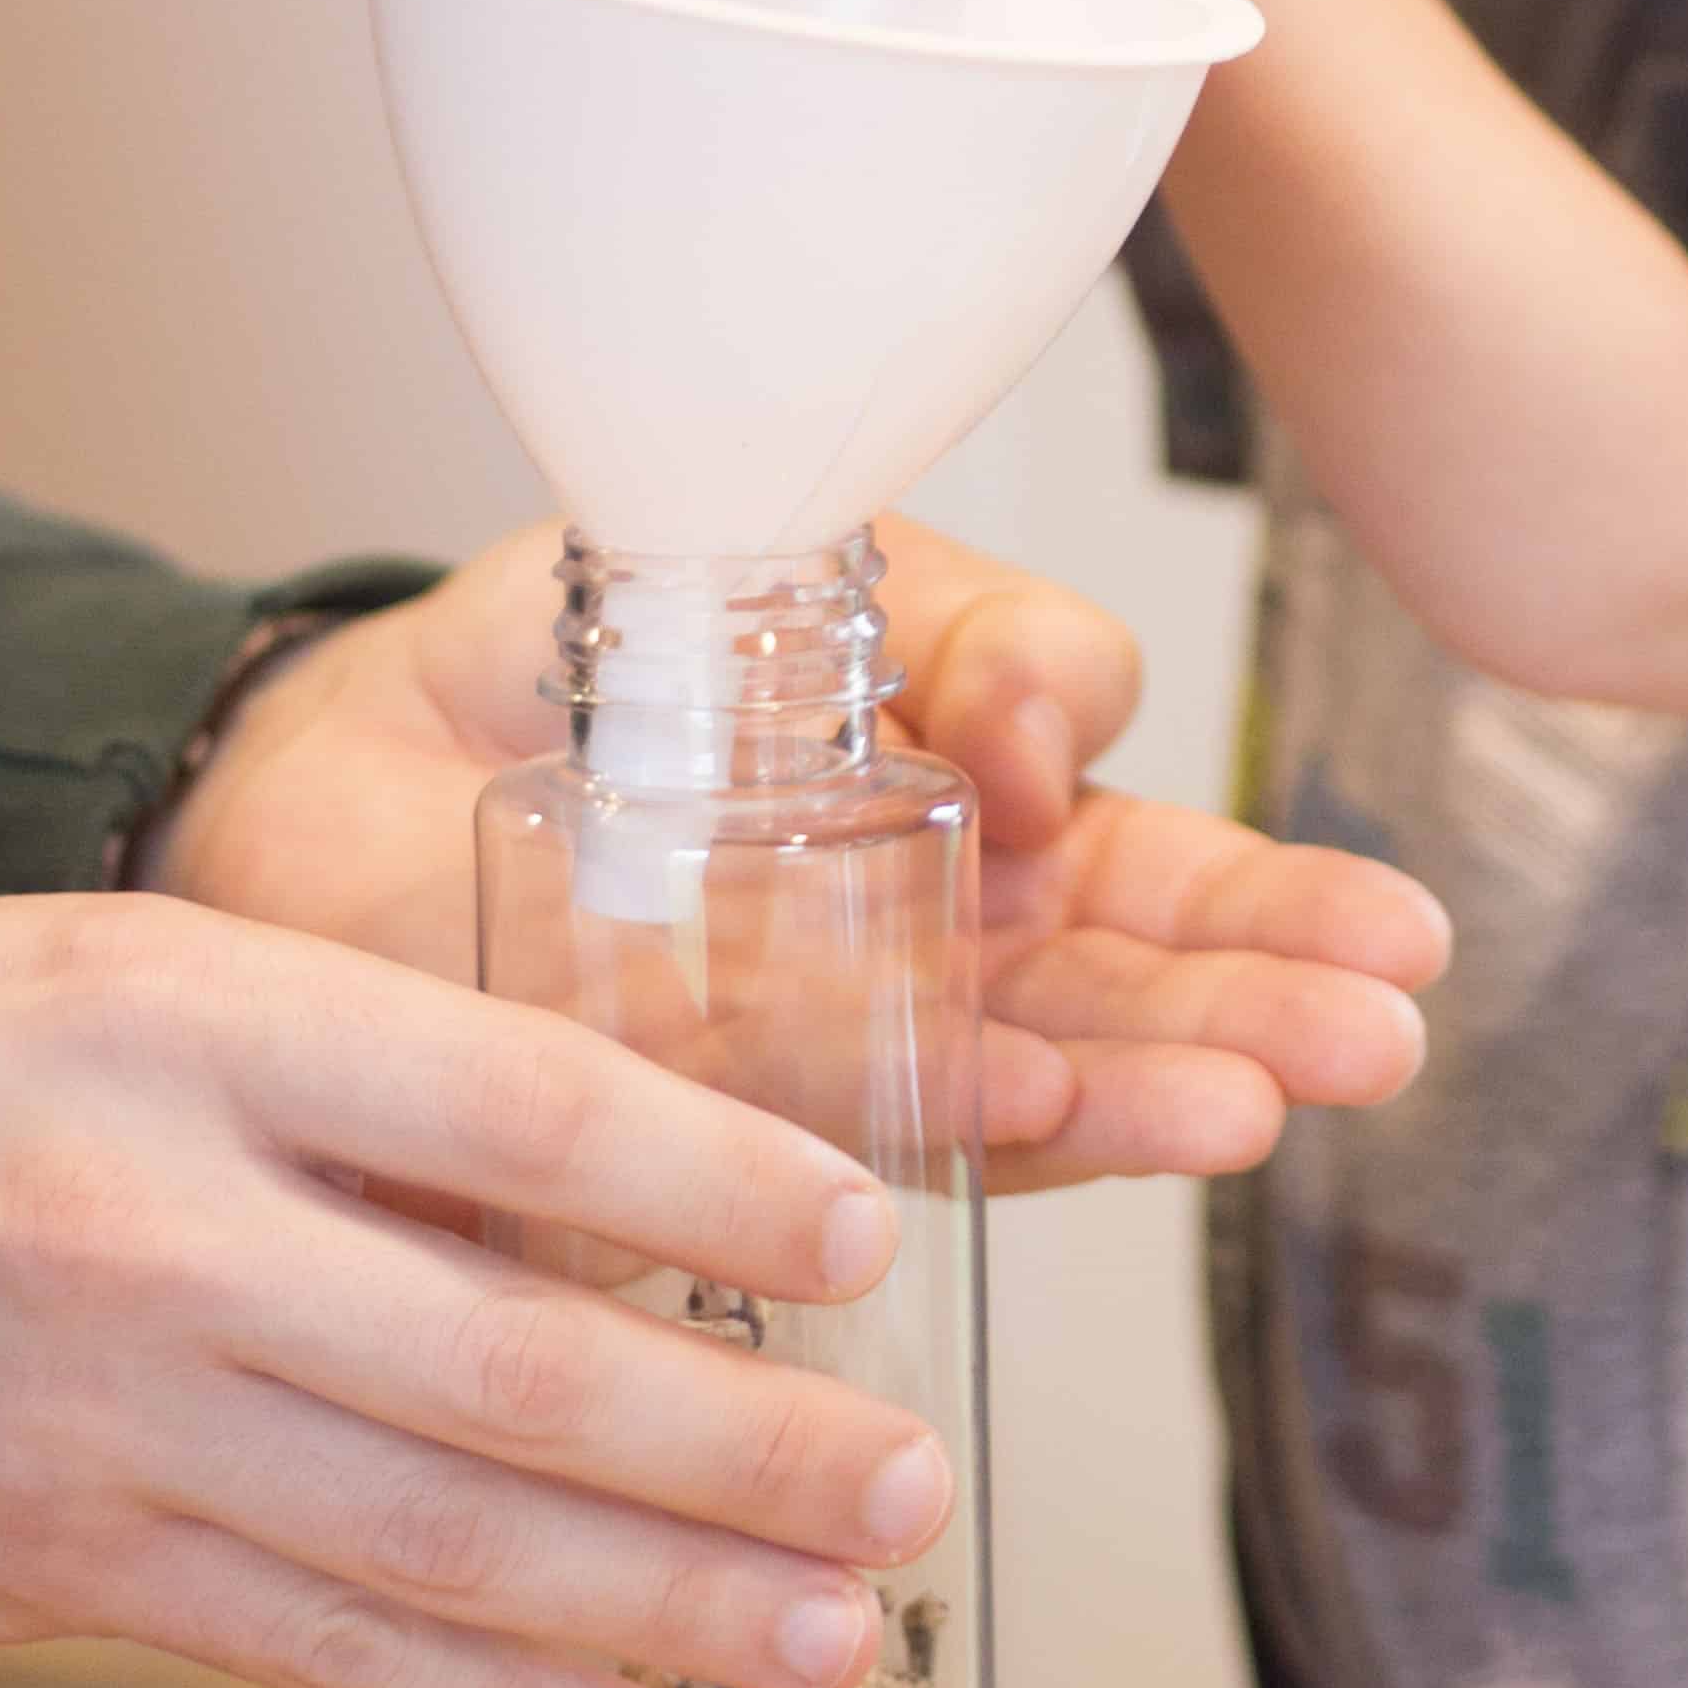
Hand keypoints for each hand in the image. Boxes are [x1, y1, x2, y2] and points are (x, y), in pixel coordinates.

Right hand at [0, 881, 957, 1687]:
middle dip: (735, 1451)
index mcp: (207, 1030)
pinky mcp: (55, 1570)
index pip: (513, 1105)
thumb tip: (661, 1202)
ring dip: (658, 1607)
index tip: (865, 1242)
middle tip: (912, 1496)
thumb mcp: (169, 984)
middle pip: (503, 1362)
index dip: (708, 1183)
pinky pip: (313, 1659)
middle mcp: (158, 1230)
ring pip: (431, 1542)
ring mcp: (102, 1421)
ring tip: (834, 1639)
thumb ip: (386, 1088)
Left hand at [150, 520, 1444, 1185]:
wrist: (303, 773)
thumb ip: (952, 622)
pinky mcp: (694, 1128)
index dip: (1220, 870)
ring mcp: (818, 1053)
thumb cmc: (547, 666)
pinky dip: (954, 1120)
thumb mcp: (789, 559)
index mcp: (955, 818)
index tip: (1200, 831)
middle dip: (1261, 998)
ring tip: (1272, 1095)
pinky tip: (1047, 1112)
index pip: (1132, 848)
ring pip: (1021, 1075)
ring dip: (1151, 1084)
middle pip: (1117, 981)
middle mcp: (913, 958)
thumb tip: (1038, 735)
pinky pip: (846, 1126)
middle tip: (1384, 1019)